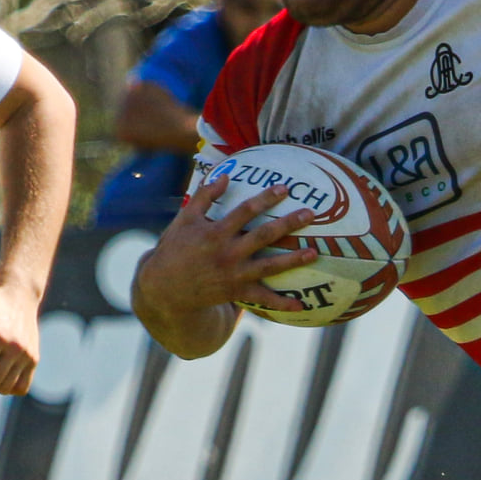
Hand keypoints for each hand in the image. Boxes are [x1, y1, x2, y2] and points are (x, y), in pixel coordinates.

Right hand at [136, 172, 319, 319]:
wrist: (166, 288)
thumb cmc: (176, 249)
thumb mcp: (184, 219)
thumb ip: (204, 196)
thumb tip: (224, 176)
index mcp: (216, 232)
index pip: (246, 210)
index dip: (266, 198)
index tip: (285, 188)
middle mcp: (227, 252)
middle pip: (264, 235)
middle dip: (288, 224)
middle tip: (310, 214)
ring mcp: (234, 274)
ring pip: (269, 266)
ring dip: (293, 260)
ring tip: (314, 253)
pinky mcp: (237, 292)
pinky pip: (263, 299)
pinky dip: (282, 303)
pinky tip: (301, 304)